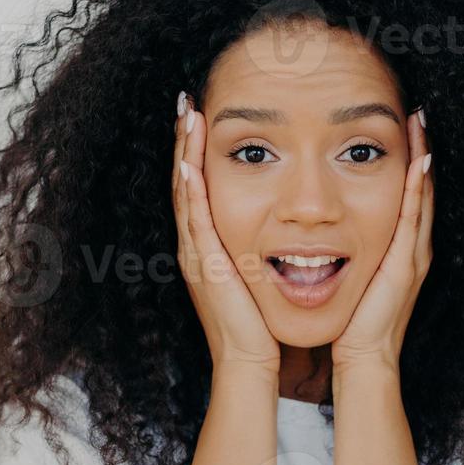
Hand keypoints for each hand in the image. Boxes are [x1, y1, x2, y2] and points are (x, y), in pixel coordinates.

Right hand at [172, 91, 280, 374]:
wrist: (250, 361)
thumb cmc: (259, 323)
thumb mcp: (256, 275)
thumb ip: (258, 249)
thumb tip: (279, 228)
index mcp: (209, 245)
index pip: (199, 187)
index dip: (196, 151)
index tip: (201, 115)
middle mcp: (196, 245)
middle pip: (185, 181)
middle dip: (185, 141)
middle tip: (186, 103)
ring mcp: (197, 254)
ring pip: (185, 193)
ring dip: (184, 153)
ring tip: (186, 116)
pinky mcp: (206, 266)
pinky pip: (194, 220)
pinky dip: (190, 191)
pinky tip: (188, 163)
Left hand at [331, 107, 433, 372]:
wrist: (362, 357)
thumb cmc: (350, 319)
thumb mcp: (350, 274)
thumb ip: (343, 250)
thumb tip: (321, 228)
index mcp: (398, 247)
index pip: (406, 193)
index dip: (406, 159)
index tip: (400, 124)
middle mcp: (412, 245)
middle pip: (420, 186)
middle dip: (420, 148)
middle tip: (417, 111)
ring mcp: (414, 254)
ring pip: (422, 195)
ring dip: (423, 157)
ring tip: (419, 122)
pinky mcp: (407, 264)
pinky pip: (415, 218)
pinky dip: (417, 189)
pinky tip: (418, 161)